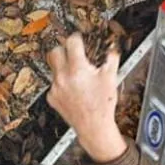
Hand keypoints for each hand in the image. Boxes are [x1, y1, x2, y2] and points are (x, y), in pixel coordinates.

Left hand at [47, 33, 126, 163]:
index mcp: (77, 69)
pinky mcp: (52, 97)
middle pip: (54, 51)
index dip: (76, 38)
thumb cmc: (103, 105)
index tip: (78, 39)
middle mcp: (63, 77)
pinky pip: (53, 84)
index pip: (71, 42)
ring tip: (75, 73)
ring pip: (53, 68)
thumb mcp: (111, 78)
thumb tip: (112, 49)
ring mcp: (55, 88)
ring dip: (63, 67)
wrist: (94, 126)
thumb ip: (111, 59)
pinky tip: (72, 89)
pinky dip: (61, 83)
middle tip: (71, 52)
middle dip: (63, 49)